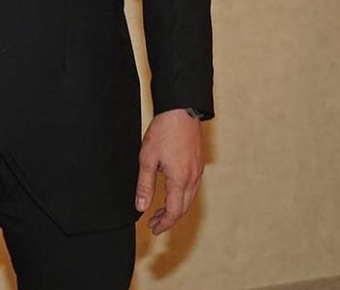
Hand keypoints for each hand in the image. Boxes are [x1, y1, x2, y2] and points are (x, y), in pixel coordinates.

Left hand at [135, 109, 203, 234]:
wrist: (181, 110)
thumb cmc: (164, 131)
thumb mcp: (147, 158)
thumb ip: (145, 185)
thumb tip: (141, 207)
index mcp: (180, 180)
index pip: (174, 211)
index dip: (164, 223)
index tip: (153, 228)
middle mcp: (192, 178)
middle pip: (183, 208)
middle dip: (169, 219)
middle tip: (154, 223)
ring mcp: (197, 171)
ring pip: (189, 198)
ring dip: (176, 208)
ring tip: (160, 210)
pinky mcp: (198, 163)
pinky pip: (192, 187)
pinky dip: (182, 196)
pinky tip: (172, 192)